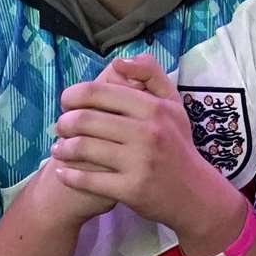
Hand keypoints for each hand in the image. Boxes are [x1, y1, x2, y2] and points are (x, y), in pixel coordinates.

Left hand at [49, 54, 240, 243]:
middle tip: (60, 128)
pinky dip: (68, 175)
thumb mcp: (172, 104)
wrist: (196, 194)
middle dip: (63, 123)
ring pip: (82, 148)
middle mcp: (148, 133)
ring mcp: (140, 162)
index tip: (67, 105)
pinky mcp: (132, 189)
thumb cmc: (176, 144)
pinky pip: (87, 179)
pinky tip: (63, 172)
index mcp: (153, 108)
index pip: (95, 93)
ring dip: (62, 148)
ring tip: (59, 148)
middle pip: (83, 120)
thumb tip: (118, 62)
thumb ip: (149, 74)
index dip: (71, 97)